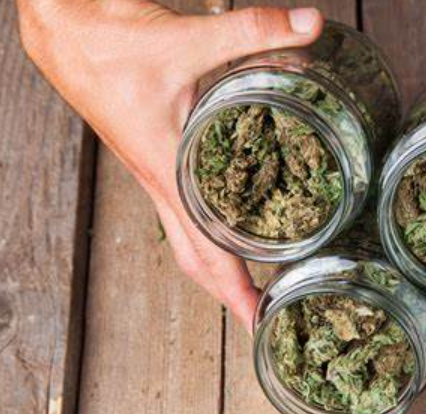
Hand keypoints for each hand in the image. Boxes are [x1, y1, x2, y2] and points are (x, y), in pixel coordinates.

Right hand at [16, 0, 323, 329]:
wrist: (65, 32)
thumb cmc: (111, 45)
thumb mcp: (189, 40)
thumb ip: (252, 31)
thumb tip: (310, 26)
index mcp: (167, 173)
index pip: (206, 253)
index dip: (236, 293)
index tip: (263, 323)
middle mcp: (160, 183)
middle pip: (195, 261)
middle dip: (231, 294)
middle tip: (272, 312)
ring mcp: (156, 173)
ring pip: (187, 239)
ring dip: (220, 266)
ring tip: (261, 278)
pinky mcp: (156, 156)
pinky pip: (182, 210)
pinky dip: (209, 229)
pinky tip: (234, 220)